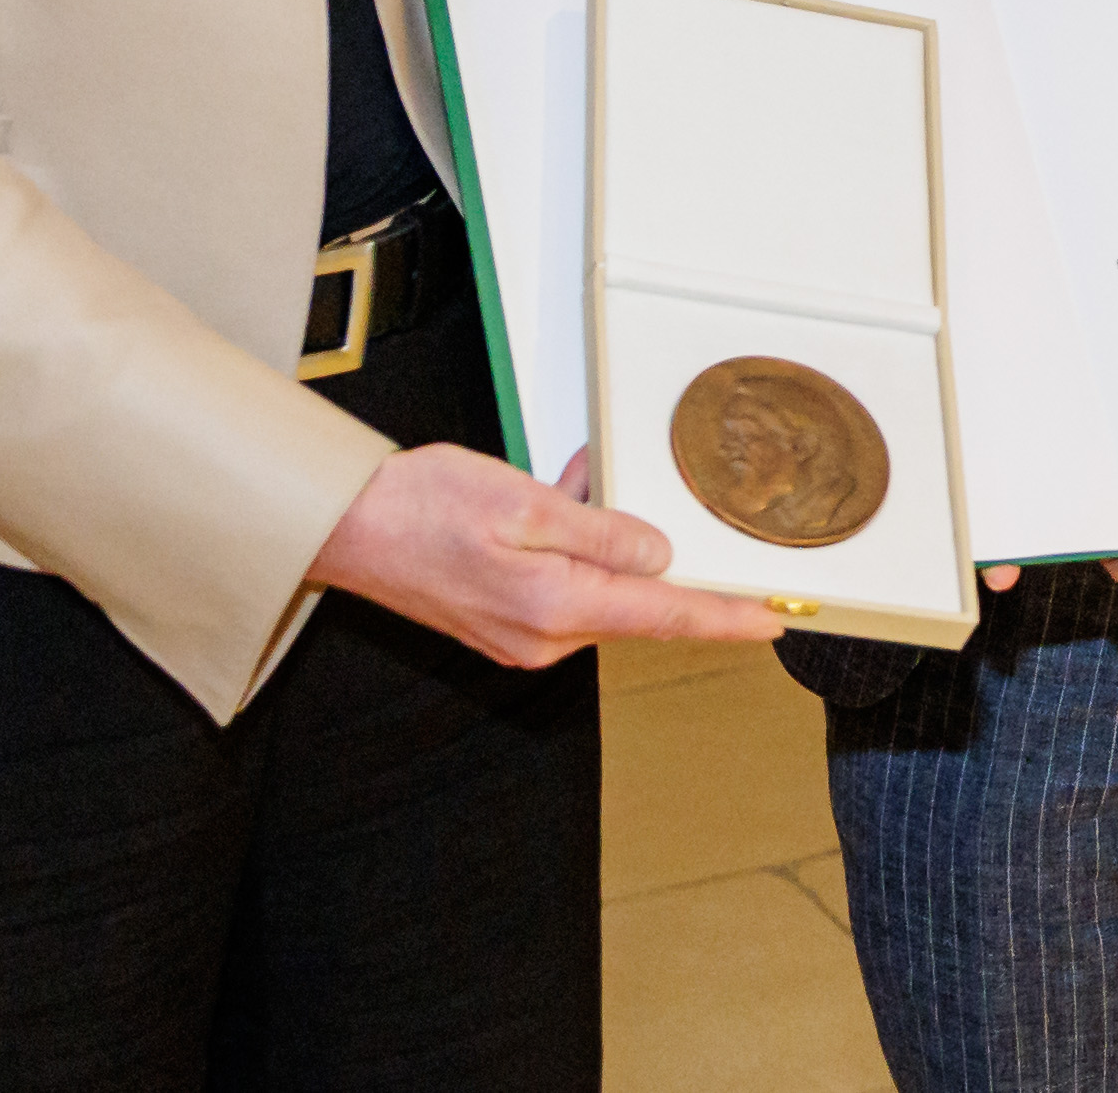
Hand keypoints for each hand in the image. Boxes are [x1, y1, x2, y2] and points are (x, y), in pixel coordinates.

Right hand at [309, 442, 785, 667]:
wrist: (344, 526)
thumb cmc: (421, 508)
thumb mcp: (524, 503)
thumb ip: (601, 532)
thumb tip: (659, 557)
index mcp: (555, 608)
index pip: (665, 618)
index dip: (725, 619)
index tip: (772, 623)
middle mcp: (542, 636)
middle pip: (633, 600)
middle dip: (644, 547)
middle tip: (622, 489)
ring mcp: (521, 635)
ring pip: (596, 585)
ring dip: (599, 536)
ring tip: (571, 481)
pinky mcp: (505, 622)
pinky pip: (562, 584)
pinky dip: (570, 544)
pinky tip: (555, 499)